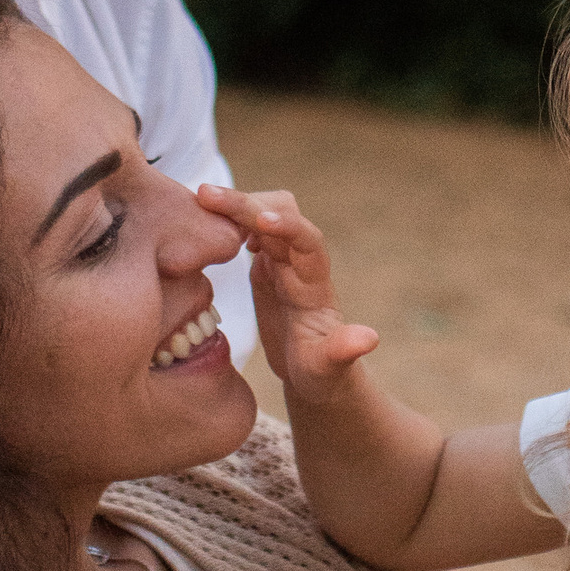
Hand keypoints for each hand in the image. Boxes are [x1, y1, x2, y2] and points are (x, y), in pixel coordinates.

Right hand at [195, 188, 378, 401]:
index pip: (306, 241)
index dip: (287, 226)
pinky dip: (228, 218)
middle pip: (281, 214)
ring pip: (263, 213)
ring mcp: (282, 260)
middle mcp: (301, 263)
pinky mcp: (264, 263)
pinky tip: (206, 222)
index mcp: (315, 284)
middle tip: (206, 196)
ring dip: (236, 203)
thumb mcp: (327, 369)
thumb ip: (342, 352)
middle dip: (248, 203)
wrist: (313, 374)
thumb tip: (368, 339)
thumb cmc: (321, 375)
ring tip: (200, 201)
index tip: (260, 220)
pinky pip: (248, 228)